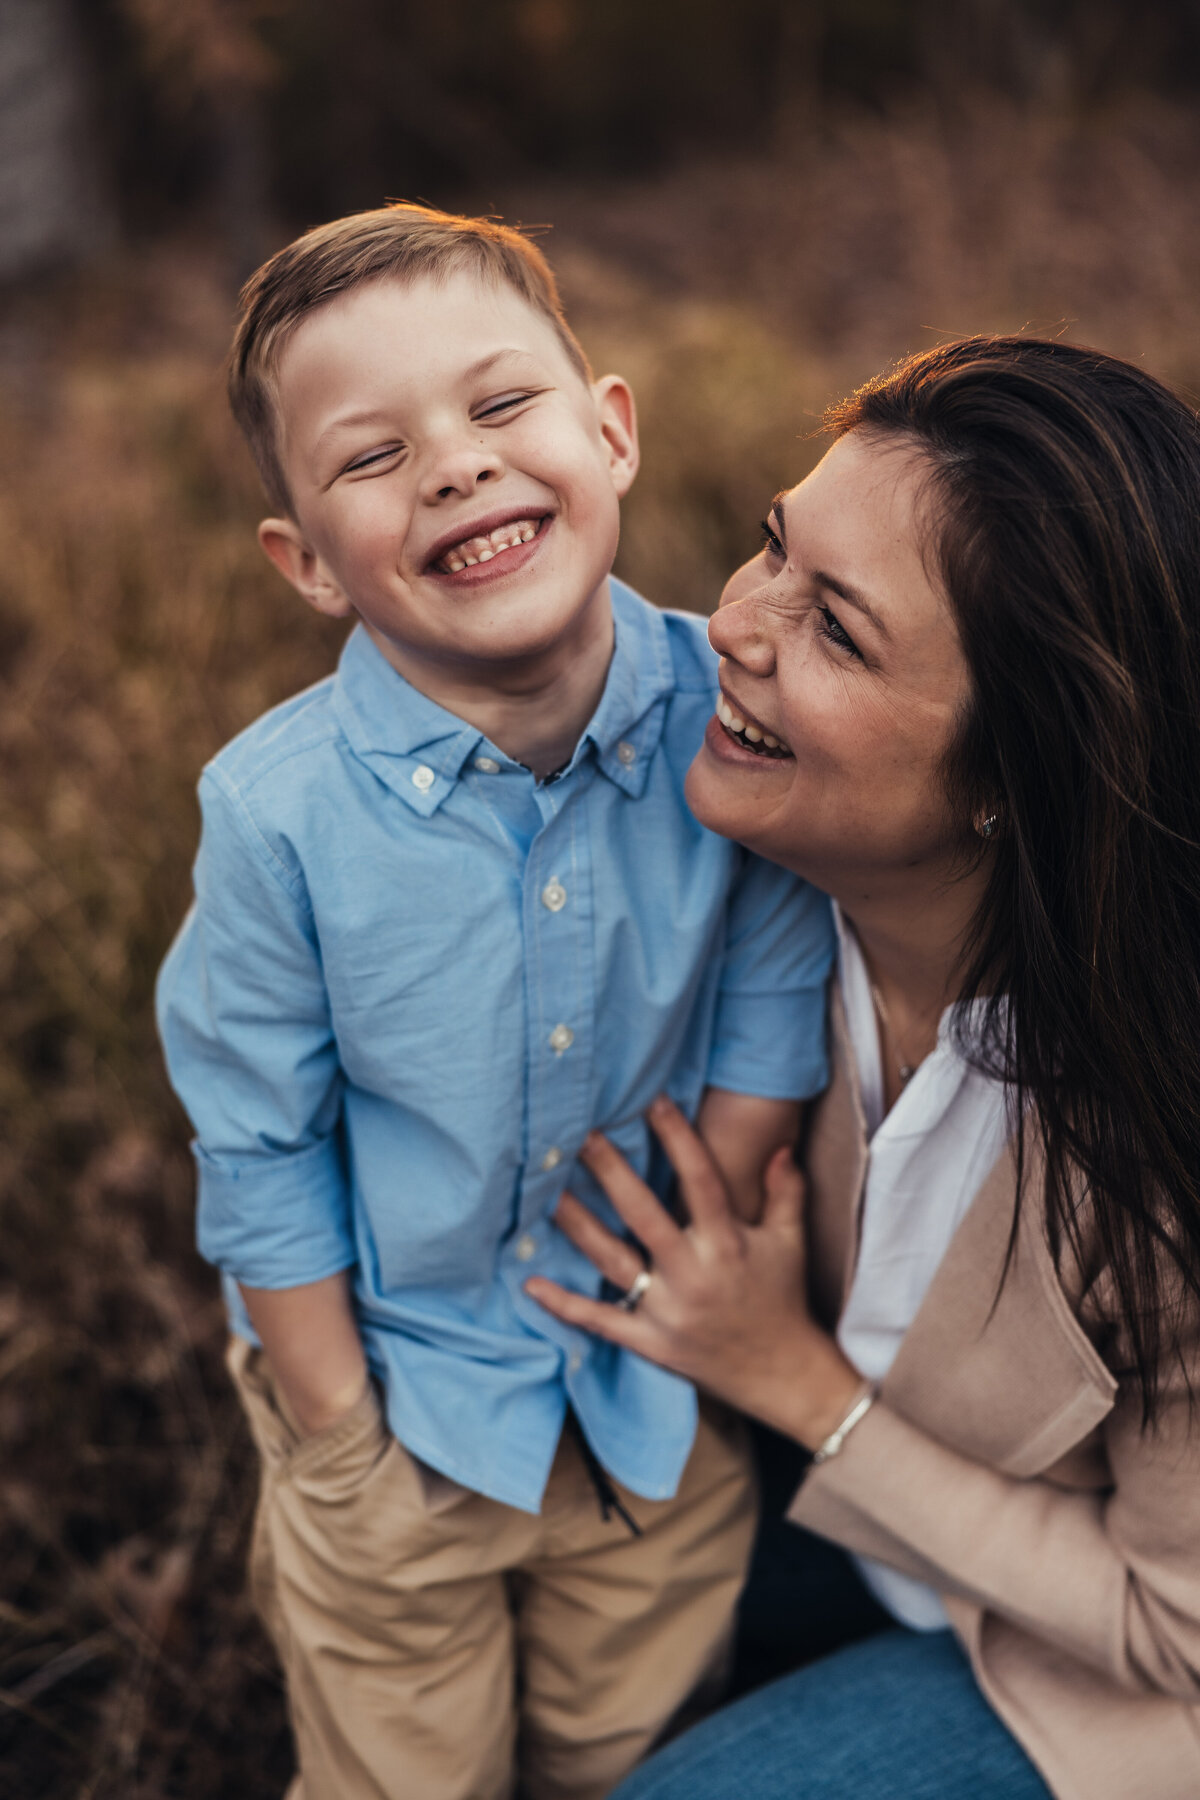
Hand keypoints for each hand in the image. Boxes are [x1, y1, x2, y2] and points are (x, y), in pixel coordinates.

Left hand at [526, 1096, 862, 1449]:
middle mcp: (695, 1274)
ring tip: (546, 1192)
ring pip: (613, 1260)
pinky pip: (601, 1321)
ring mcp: (669, 1311)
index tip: (654, 1101)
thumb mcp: (791, 1242)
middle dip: (611, 1171)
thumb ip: (785, 1192)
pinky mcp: (651, 1342)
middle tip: (581, 1134)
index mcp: (729, 1244)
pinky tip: (531, 1282)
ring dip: (577, 1225)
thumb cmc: (784, 1300)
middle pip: (644, 1214)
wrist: (785, 1375)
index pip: (701, 1181)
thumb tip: (779, 1146)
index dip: (678, 1138)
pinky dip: (565, 1305)